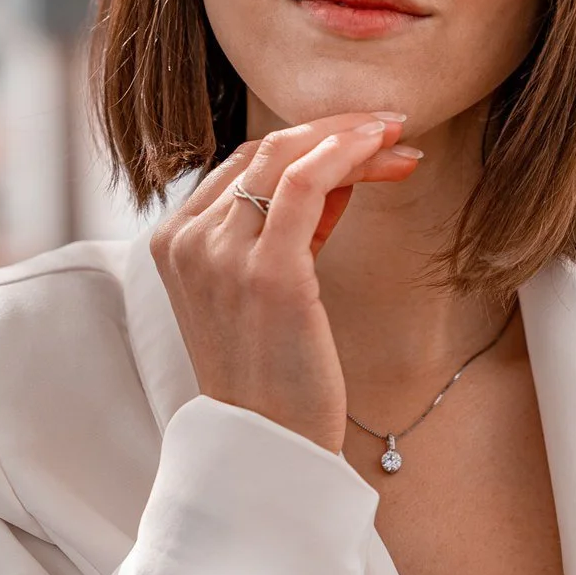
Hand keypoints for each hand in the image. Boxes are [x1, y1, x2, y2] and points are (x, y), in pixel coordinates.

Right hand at [150, 112, 421, 452]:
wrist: (269, 448)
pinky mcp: (268, 271)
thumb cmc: (275, 376)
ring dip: (352, 136)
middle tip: (393, 127)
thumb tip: (338, 173)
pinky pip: (307, 181)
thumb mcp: (268, 288)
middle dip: (336, 131)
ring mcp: (221, 253)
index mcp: (174, 242)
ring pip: (288, 156)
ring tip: (401, 138)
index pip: (242, 163)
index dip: (309, 141)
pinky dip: (346, 152)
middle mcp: (187, 240)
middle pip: (265, 150)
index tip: (364, 140)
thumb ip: (290, 229)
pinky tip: (381, 148)